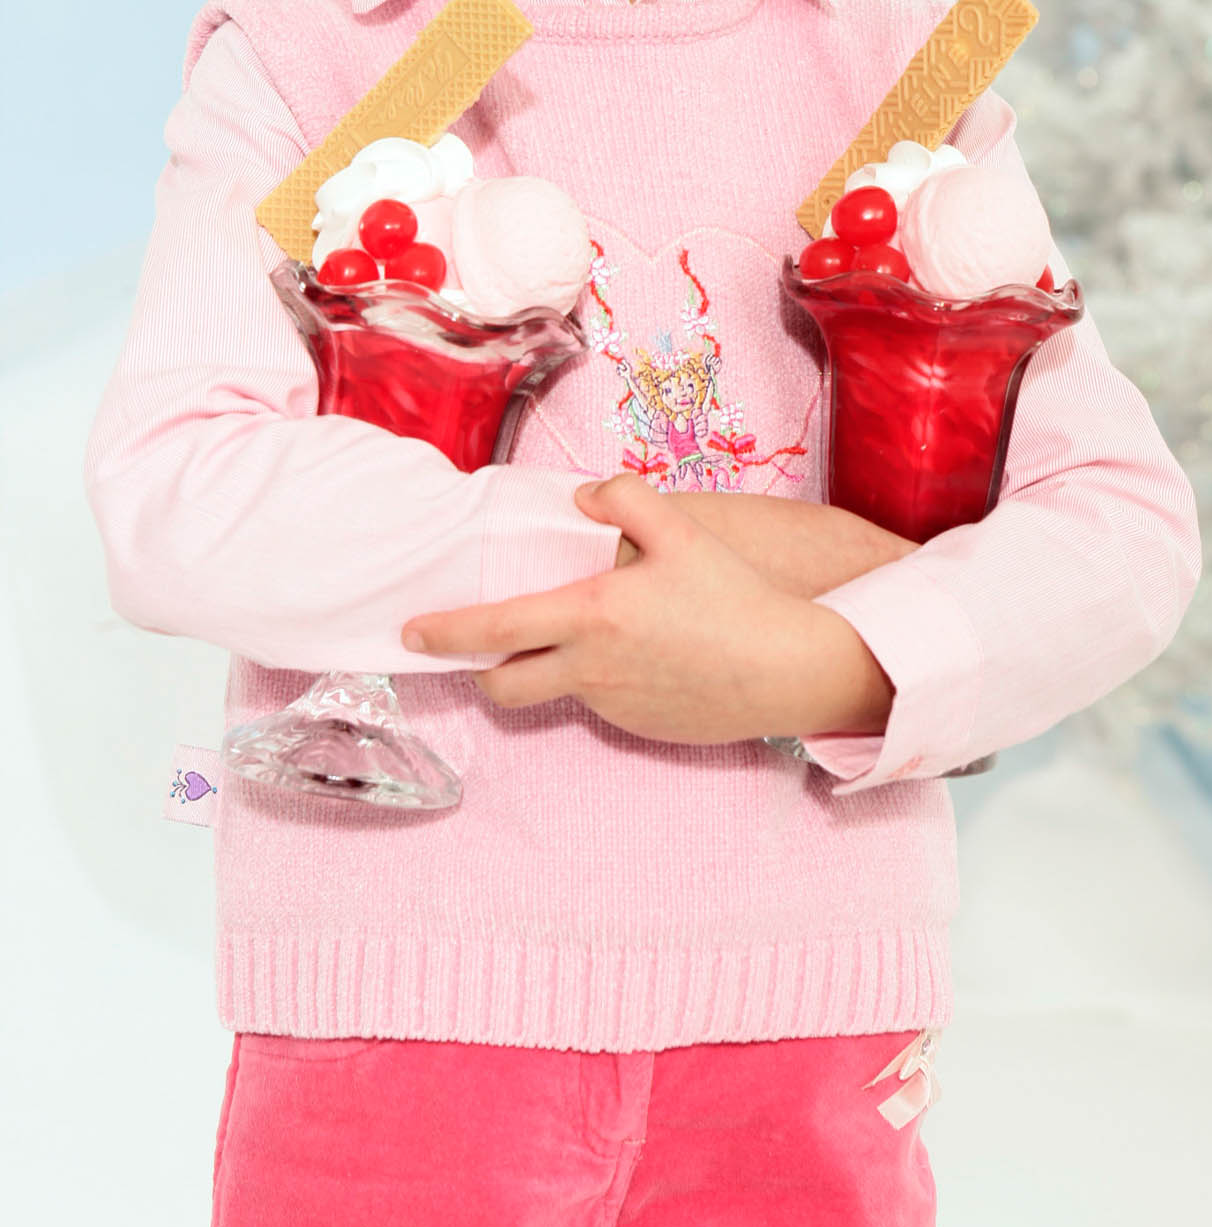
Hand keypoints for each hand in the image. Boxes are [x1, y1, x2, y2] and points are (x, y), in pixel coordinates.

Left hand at [400, 474, 893, 745]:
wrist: (787, 667)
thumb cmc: (733, 596)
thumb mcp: (681, 531)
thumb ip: (624, 498)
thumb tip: (584, 497)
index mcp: (591, 618)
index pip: (495, 631)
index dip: (445, 632)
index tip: (410, 631)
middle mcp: (591, 671)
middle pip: (505, 687)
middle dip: (482, 670)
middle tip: (482, 648)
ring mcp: (614, 707)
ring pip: (559, 693)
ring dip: (553, 670)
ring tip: (590, 637)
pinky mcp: (642, 729)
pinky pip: (603, 704)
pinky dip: (603, 682)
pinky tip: (644, 658)